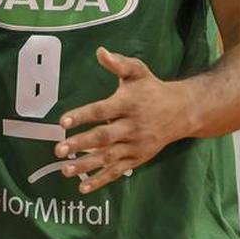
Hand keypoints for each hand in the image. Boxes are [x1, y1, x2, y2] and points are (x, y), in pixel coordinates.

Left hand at [54, 47, 186, 192]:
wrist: (181, 112)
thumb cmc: (152, 89)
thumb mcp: (138, 71)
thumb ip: (119, 63)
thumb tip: (100, 51)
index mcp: (128, 104)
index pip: (102, 111)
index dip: (82, 116)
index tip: (62, 122)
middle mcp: (132, 126)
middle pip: (104, 137)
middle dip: (80, 144)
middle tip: (58, 150)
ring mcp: (136, 145)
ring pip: (108, 158)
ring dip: (86, 165)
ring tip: (65, 170)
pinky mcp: (138, 158)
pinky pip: (118, 172)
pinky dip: (101, 181)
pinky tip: (83, 187)